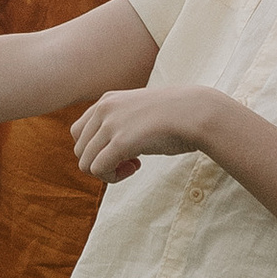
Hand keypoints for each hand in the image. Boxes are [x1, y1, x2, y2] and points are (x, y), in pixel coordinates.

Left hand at [68, 85, 207, 183]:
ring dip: (107, 172)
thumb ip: (120, 125)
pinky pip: (97, 169)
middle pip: (80, 149)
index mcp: (107, 100)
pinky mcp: (119, 142)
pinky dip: (112, 177)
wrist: (197, 112)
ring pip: (85, 162)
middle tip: (129, 162)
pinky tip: (136, 167)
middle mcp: (103, 109)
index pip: (79, 132)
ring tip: (132, 166)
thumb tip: (106, 152)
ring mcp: (110, 124)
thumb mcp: (139, 113)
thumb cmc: (176, 116)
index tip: (123, 150)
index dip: (97, 148)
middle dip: (101, 161)